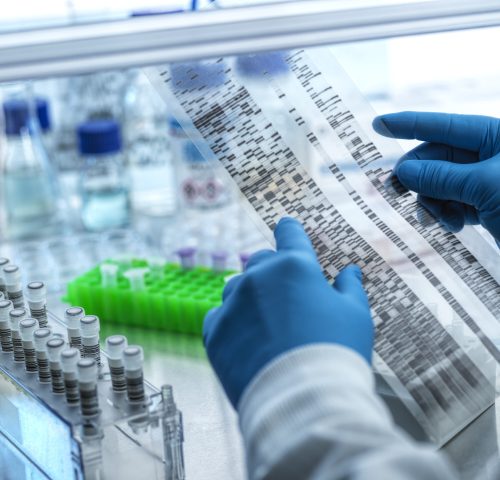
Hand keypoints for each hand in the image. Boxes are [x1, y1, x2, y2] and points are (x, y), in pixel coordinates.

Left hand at [203, 217, 373, 407]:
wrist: (302, 400)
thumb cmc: (336, 352)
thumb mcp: (355, 315)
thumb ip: (350, 287)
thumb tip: (350, 270)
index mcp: (294, 266)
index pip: (290, 233)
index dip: (290, 230)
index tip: (286, 227)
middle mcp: (258, 277)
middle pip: (261, 261)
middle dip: (273, 271)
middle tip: (285, 295)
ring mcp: (232, 303)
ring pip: (237, 288)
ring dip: (250, 297)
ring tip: (267, 324)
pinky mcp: (215, 331)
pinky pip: (220, 316)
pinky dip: (232, 323)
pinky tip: (248, 341)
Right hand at [373, 111, 499, 241]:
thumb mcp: (486, 186)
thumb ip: (441, 176)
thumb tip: (403, 170)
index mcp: (498, 137)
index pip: (445, 125)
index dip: (409, 124)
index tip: (379, 124)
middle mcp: (492, 156)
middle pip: (437, 158)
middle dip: (418, 175)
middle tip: (393, 189)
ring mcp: (487, 182)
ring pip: (440, 183)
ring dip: (431, 200)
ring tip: (435, 218)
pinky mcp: (486, 205)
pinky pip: (452, 203)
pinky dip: (445, 213)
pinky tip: (450, 225)